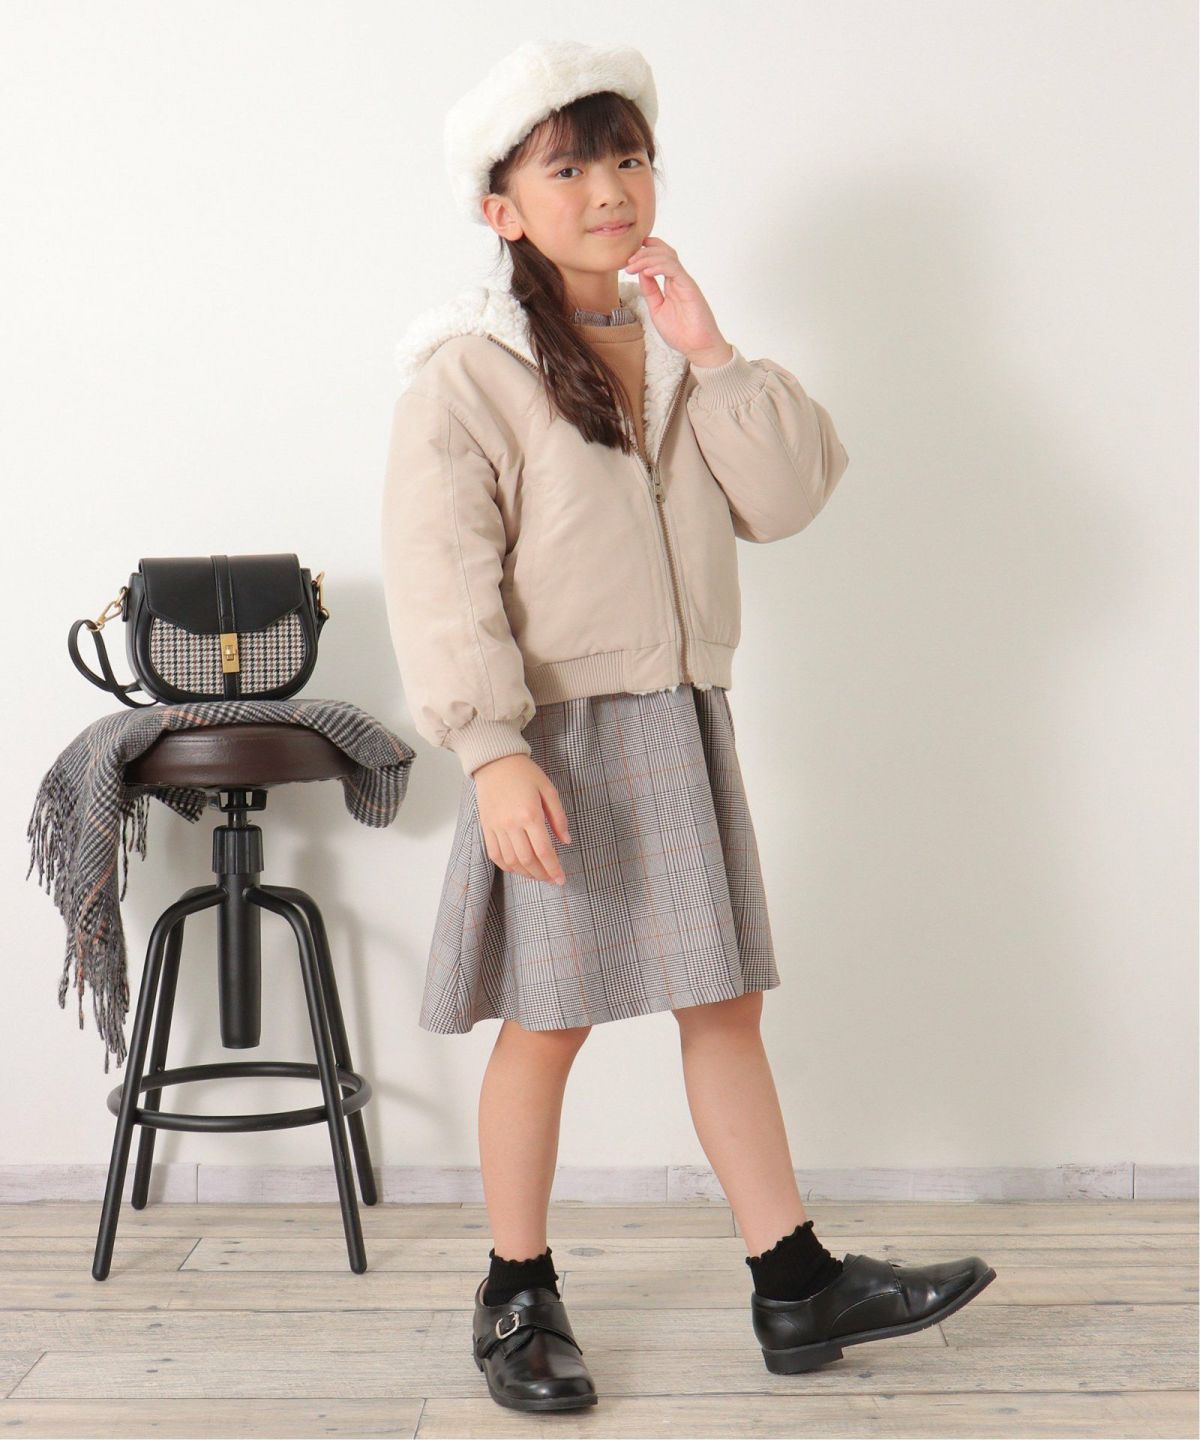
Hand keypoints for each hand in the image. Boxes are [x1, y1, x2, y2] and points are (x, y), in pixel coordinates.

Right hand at [472, 753, 571, 884]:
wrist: (495, 761)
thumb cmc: (524, 773)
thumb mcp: (549, 789)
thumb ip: (559, 817)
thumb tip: (566, 841)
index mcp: (530, 814)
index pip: (544, 851)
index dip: (553, 869)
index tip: (561, 879)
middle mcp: (511, 824)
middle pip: (527, 860)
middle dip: (542, 874)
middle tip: (552, 879)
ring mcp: (496, 827)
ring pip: (511, 861)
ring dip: (526, 873)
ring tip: (537, 874)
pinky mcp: (486, 827)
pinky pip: (495, 855)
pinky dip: (507, 866)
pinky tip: (518, 868)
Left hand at [623, 236, 734, 366]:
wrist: (697, 347)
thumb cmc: (681, 332)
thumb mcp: (657, 309)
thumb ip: (650, 291)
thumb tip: (640, 273)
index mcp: (671, 284)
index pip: (660, 258)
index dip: (646, 251)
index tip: (629, 257)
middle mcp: (678, 279)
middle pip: (663, 252)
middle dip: (643, 253)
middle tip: (628, 261)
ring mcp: (684, 282)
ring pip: (667, 257)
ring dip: (647, 258)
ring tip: (633, 265)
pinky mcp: (689, 287)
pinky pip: (674, 269)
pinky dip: (658, 266)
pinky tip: (646, 272)